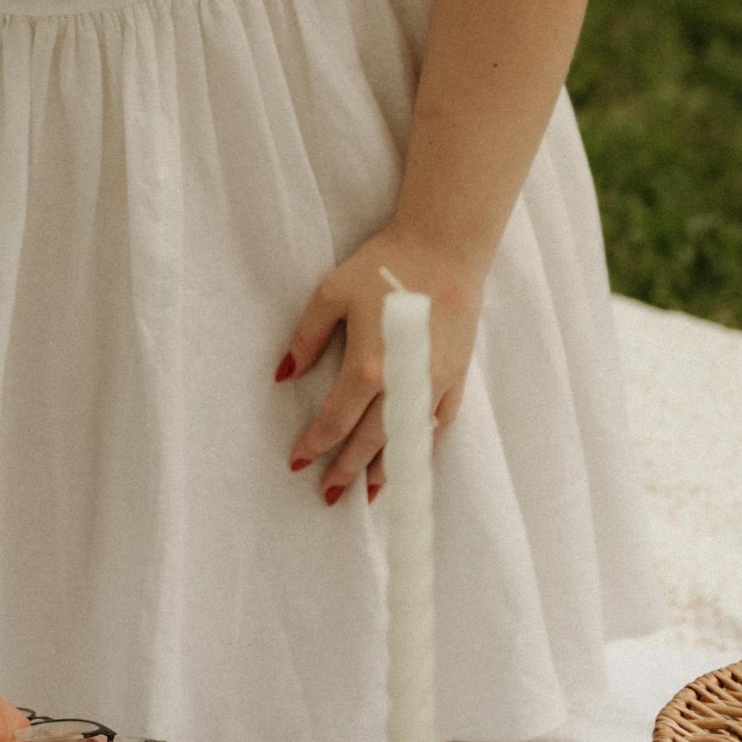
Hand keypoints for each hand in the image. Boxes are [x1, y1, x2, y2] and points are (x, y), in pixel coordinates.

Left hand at [277, 229, 481, 505]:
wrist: (445, 246)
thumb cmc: (384, 264)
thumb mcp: (331, 292)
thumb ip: (306, 337)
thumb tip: (285, 375)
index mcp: (367, 366)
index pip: (336, 421)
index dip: (316, 445)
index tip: (298, 462)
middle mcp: (403, 384)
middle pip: (371, 442)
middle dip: (347, 470)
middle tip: (328, 494)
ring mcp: (434, 383)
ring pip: (407, 440)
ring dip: (387, 469)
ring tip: (369, 493)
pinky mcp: (457, 375)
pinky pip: (439, 423)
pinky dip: (423, 446)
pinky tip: (412, 459)